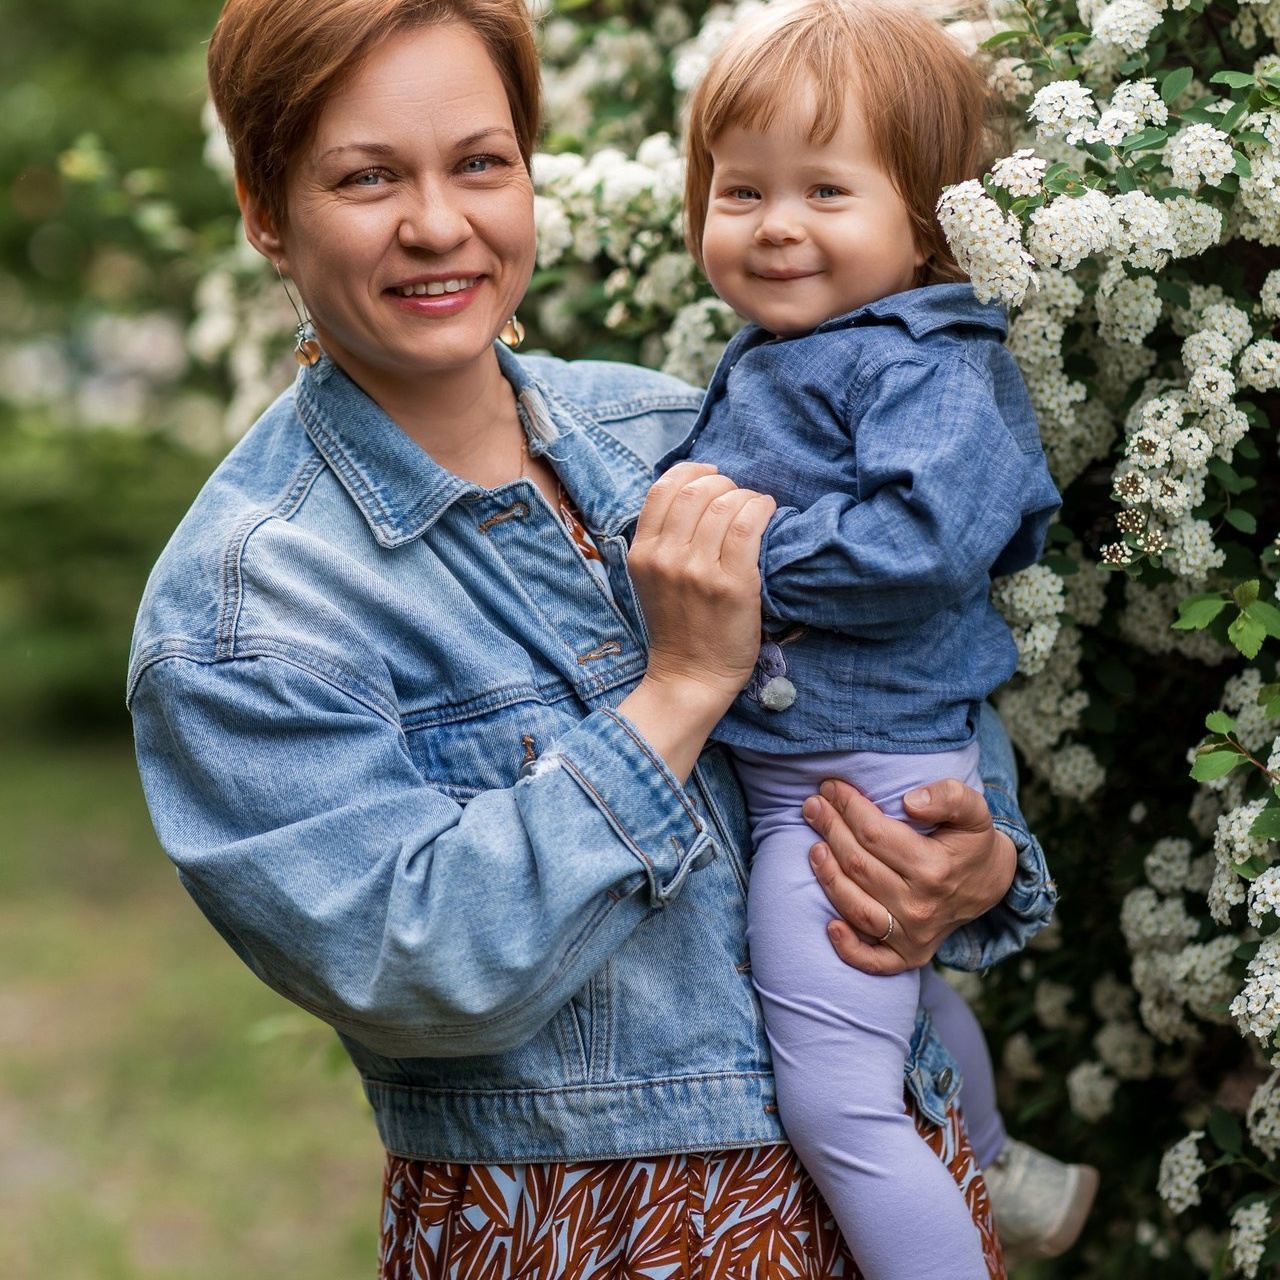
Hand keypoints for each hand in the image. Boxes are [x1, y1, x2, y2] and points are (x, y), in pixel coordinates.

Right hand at [618, 462, 774, 779]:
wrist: (690, 677)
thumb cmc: (678, 629)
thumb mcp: (652, 581)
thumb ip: (663, 542)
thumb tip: (694, 495)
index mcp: (642, 553)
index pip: (662, 488)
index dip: (692, 472)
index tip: (712, 477)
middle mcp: (665, 557)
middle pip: (696, 491)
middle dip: (723, 484)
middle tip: (738, 498)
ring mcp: (697, 570)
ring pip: (724, 504)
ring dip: (746, 496)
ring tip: (756, 508)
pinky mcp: (731, 584)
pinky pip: (747, 526)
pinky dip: (762, 509)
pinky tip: (769, 513)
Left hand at [801, 777, 1015, 973]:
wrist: (991, 884)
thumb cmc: (972, 842)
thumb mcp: (974, 810)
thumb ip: (948, 797)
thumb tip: (910, 801)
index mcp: (934, 868)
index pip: (874, 833)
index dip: (847, 807)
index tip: (831, 787)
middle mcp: (921, 906)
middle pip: (858, 865)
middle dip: (829, 830)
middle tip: (812, 806)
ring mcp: (913, 935)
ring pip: (855, 906)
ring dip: (826, 875)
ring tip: (814, 846)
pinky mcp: (909, 956)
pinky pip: (872, 960)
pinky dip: (847, 947)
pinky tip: (829, 925)